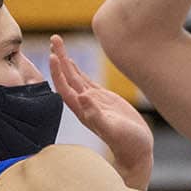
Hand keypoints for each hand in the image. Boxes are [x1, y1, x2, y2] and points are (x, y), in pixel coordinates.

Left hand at [50, 36, 153, 188]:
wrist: (137, 152)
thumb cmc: (127, 144)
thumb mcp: (113, 129)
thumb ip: (96, 115)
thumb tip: (83, 97)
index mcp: (83, 111)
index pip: (65, 88)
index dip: (58, 72)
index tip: (54, 55)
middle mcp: (84, 104)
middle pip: (67, 78)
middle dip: (60, 58)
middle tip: (54, 38)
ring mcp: (93, 101)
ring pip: (75, 77)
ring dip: (66, 61)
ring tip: (58, 43)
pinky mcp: (104, 100)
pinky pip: (86, 82)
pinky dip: (78, 71)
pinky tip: (72, 63)